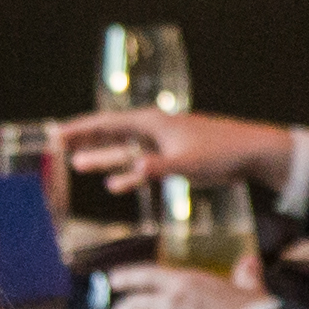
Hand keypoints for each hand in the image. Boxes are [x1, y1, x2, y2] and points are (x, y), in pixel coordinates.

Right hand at [58, 108, 293, 191]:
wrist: (252, 153)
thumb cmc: (221, 153)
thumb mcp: (187, 163)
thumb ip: (157, 168)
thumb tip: (133, 171)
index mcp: (152, 123)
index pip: (107, 123)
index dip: (80, 129)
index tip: (56, 133)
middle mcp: (154, 129)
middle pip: (111, 133)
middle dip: (85, 140)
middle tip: (58, 144)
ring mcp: (163, 143)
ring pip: (125, 150)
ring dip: (103, 158)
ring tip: (77, 165)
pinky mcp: (174, 157)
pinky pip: (143, 166)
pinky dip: (128, 174)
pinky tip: (114, 185)